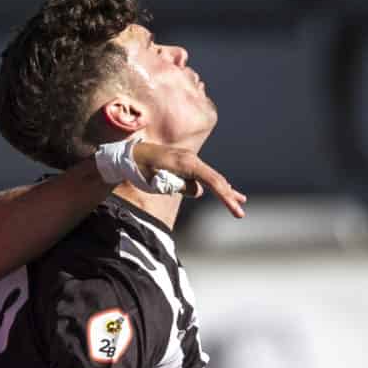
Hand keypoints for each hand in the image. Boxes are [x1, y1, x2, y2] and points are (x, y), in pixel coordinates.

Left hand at [131, 141, 247, 218]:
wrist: (127, 154)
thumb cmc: (139, 169)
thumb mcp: (157, 181)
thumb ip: (179, 186)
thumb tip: (198, 191)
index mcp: (186, 163)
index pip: (212, 181)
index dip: (225, 196)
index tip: (235, 210)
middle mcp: (190, 158)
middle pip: (215, 179)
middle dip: (228, 196)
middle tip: (240, 213)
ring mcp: (188, 160)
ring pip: (210, 177)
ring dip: (224, 190)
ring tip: (240, 200)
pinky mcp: (183, 163)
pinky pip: (203, 175)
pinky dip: (214, 184)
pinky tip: (224, 189)